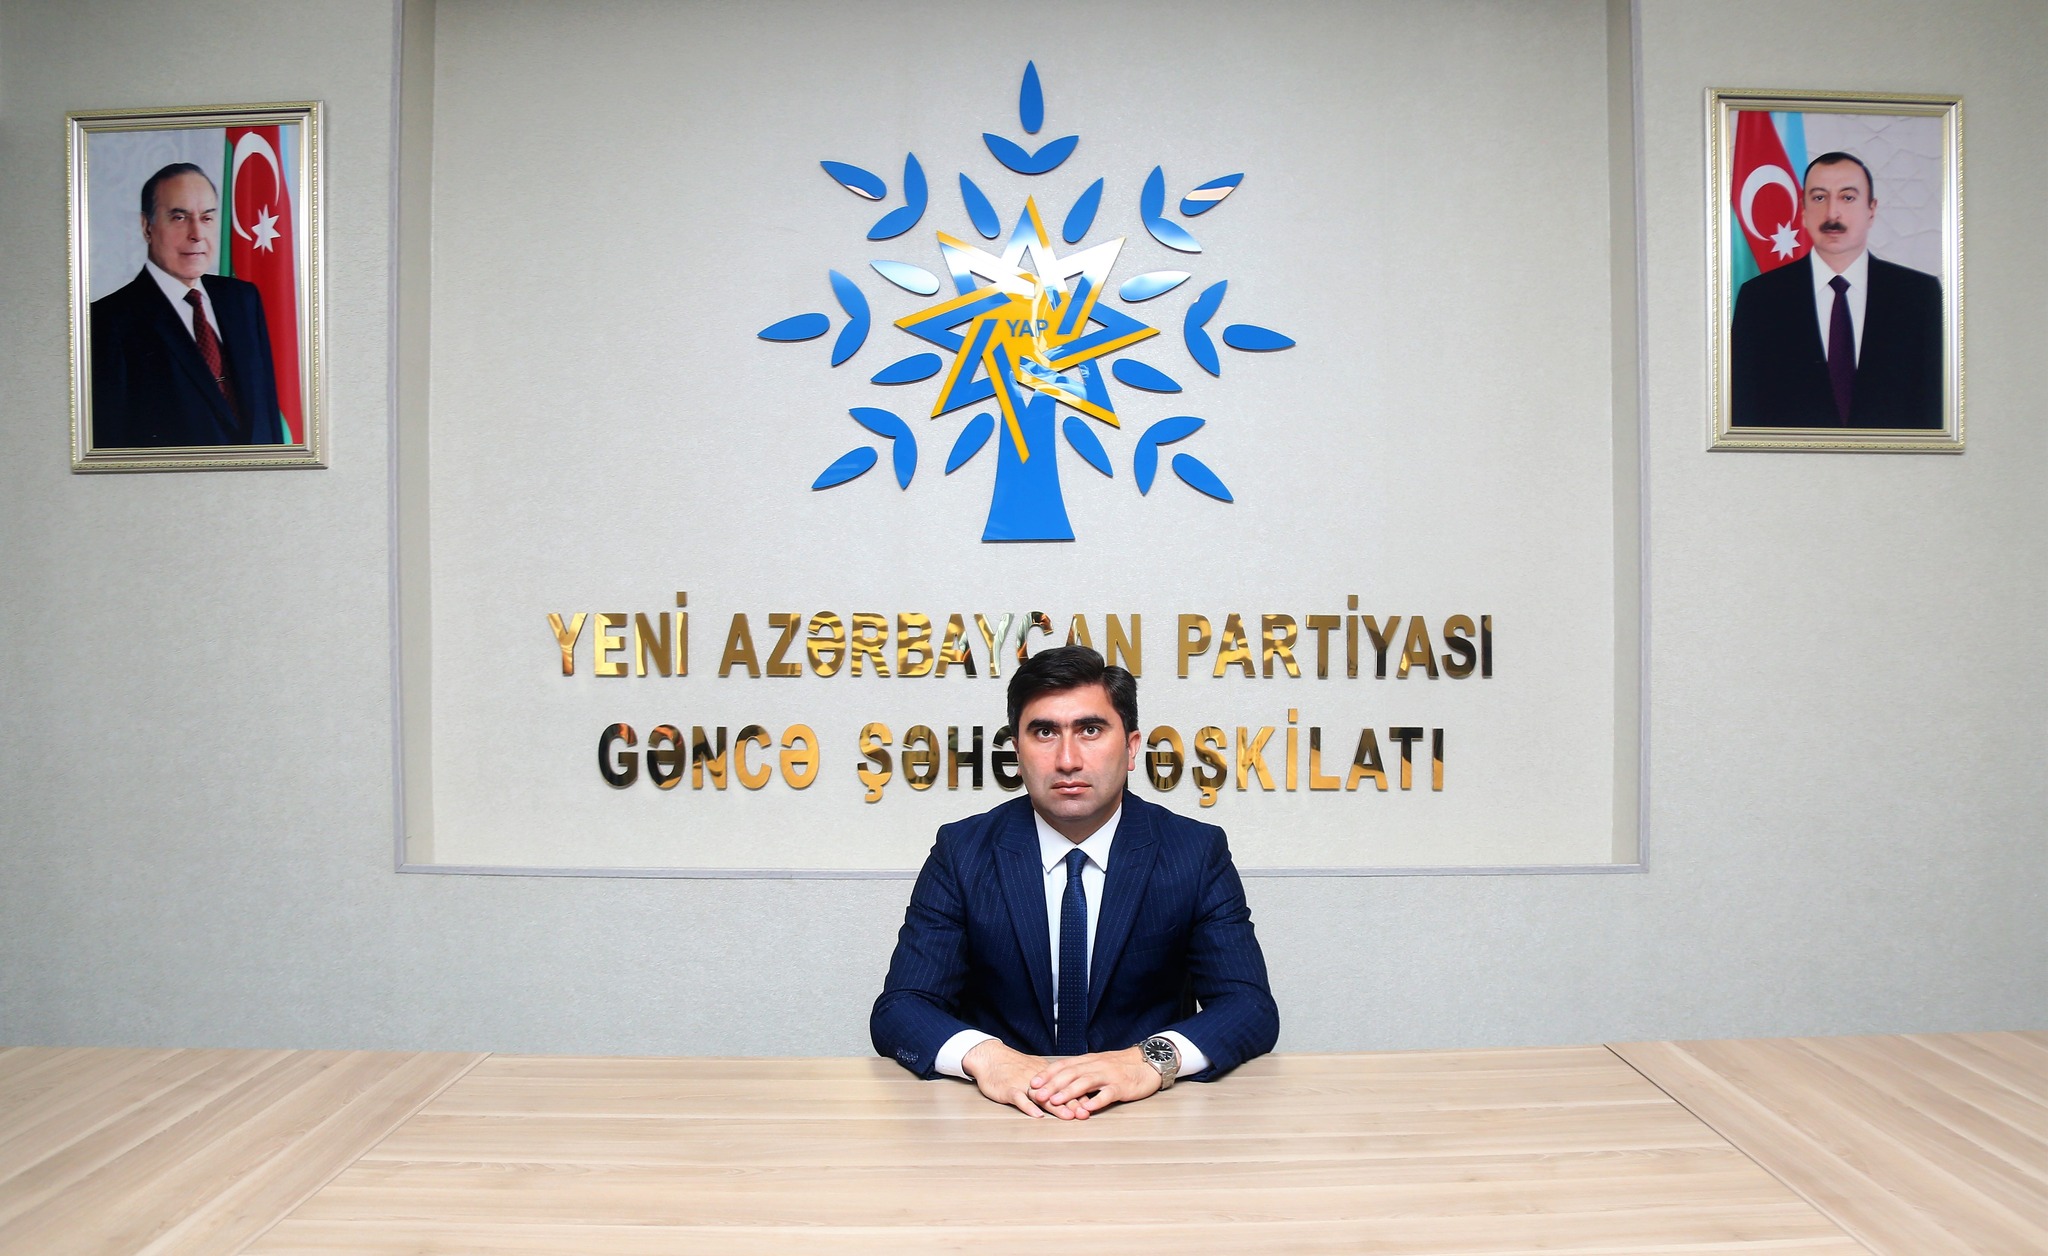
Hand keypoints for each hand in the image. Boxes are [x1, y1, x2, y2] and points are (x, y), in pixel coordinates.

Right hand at [962, 1039, 1083, 1117]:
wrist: (990, 1057)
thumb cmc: (1012, 1067)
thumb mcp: (1034, 1072)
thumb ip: (1050, 1083)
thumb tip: (1070, 1093)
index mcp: (1045, 1074)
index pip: (1066, 1086)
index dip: (1079, 1096)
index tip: (1092, 1106)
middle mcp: (1037, 1079)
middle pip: (1058, 1092)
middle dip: (1073, 1103)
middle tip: (1085, 1114)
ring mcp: (1022, 1084)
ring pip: (1042, 1096)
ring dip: (1056, 1106)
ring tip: (1068, 1116)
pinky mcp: (1008, 1089)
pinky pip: (1019, 1098)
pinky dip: (1028, 1106)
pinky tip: (1037, 1115)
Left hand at [1028, 1046, 1162, 1118]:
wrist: (1148, 1063)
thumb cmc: (1121, 1067)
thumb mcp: (1099, 1066)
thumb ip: (1082, 1073)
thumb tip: (1060, 1084)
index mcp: (1089, 1061)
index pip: (1064, 1065)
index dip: (1047, 1074)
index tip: (1032, 1083)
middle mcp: (1096, 1066)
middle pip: (1071, 1074)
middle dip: (1052, 1085)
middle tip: (1037, 1095)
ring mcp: (1109, 1076)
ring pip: (1085, 1082)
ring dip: (1068, 1092)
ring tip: (1055, 1101)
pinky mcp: (1121, 1086)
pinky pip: (1107, 1094)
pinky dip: (1096, 1102)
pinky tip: (1087, 1110)